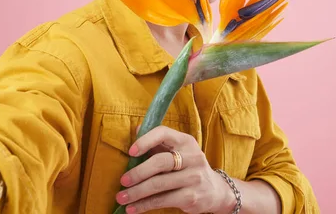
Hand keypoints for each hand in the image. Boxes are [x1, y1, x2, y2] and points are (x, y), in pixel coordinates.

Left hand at [115, 125, 235, 213]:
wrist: (215, 190)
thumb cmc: (187, 166)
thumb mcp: (178, 150)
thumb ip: (158, 142)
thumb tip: (137, 129)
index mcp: (185, 141)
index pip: (163, 134)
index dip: (145, 141)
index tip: (130, 152)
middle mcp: (192, 157)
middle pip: (160, 162)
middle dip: (138, 172)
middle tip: (122, 181)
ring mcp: (194, 177)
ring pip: (159, 184)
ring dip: (136, 192)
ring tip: (121, 197)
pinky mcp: (192, 197)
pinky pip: (163, 200)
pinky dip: (145, 205)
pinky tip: (132, 208)